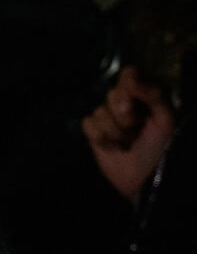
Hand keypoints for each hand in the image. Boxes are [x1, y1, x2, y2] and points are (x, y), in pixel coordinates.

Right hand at [84, 67, 176, 204]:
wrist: (146, 177)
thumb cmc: (162, 146)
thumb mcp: (165, 118)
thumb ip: (152, 93)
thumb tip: (130, 75)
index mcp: (146, 96)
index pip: (129, 75)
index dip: (127, 85)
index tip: (134, 98)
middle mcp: (126, 104)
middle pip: (112, 93)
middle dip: (124, 114)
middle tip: (136, 128)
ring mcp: (109, 119)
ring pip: (99, 111)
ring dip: (115, 131)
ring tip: (128, 142)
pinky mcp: (94, 133)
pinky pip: (88, 124)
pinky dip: (100, 137)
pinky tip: (113, 146)